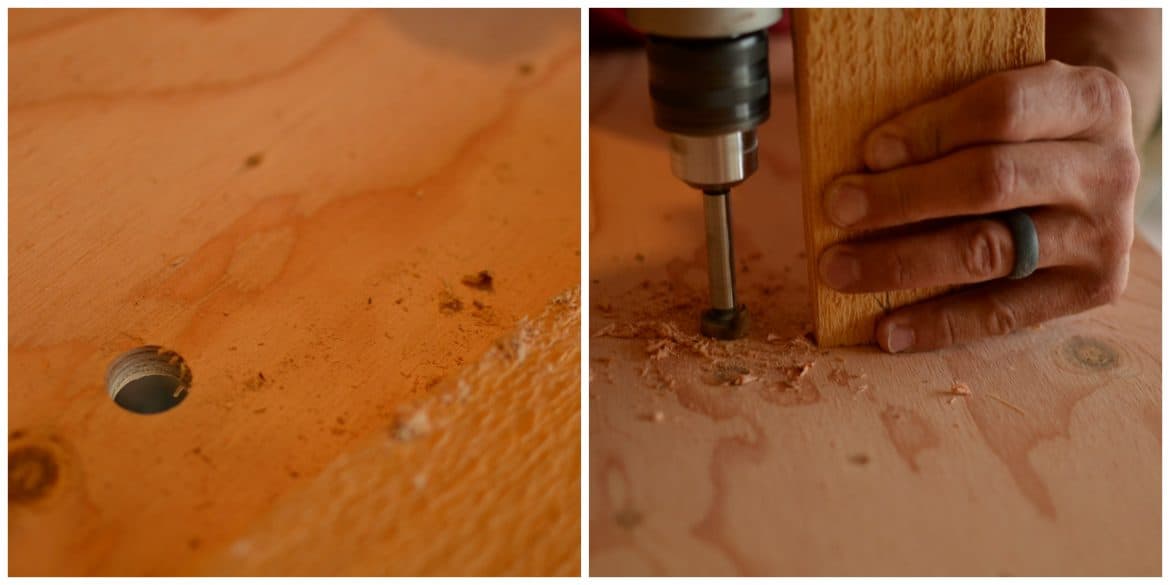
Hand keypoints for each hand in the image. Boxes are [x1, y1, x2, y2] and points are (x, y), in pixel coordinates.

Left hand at [817, 60, 1139, 352]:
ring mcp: (1104, 234)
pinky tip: (887, 330)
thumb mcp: (1006, 97)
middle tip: (838, 208)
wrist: (1096, 167)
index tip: (869, 151)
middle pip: (990, 180)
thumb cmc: (1026, 129)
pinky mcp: (1092, 290)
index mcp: (1090, 101)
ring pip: (988, 251)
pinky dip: (938, 324)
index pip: (1001, 109)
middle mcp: (1108, 167)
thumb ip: (951, 118)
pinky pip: (1002, 312)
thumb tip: (861, 164)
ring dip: (902, 262)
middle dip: (902, 198)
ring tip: (840, 269)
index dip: (929, 130)